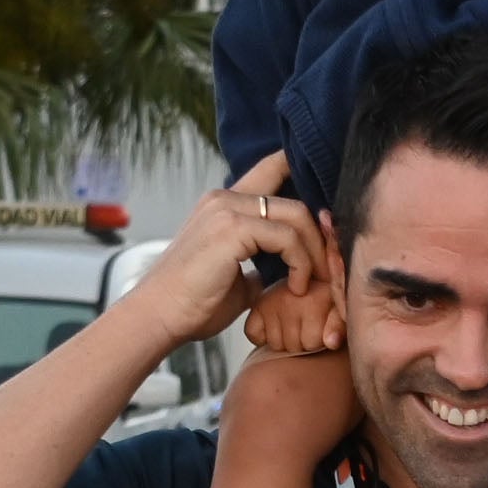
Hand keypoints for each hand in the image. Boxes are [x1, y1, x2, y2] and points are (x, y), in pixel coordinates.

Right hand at [136, 157, 326, 349]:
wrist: (161, 316)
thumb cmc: (194, 303)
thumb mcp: (236, 278)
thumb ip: (260, 265)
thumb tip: (281, 272)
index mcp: (224, 204)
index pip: (271, 170)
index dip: (301, 176)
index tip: (326, 211)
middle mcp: (224, 198)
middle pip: (294, 201)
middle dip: (319, 236)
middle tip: (326, 270)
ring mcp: (226, 209)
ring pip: (296, 216)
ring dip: (314, 252)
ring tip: (312, 282)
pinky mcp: (231, 228)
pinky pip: (286, 238)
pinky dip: (300, 264)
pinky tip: (295, 287)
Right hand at [244, 274, 343, 355]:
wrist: (309, 278)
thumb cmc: (328, 300)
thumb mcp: (340, 311)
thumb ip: (339, 327)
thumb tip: (331, 343)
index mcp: (313, 300)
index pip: (311, 344)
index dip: (319, 341)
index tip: (322, 327)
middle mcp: (289, 300)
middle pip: (293, 347)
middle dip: (303, 343)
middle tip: (307, 327)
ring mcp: (270, 302)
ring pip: (275, 344)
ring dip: (285, 342)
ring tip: (294, 326)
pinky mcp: (257, 305)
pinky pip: (253, 334)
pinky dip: (261, 336)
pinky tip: (276, 327)